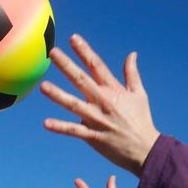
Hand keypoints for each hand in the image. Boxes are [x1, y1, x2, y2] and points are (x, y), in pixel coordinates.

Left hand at [40, 34, 160, 175]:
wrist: (145, 150)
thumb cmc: (141, 120)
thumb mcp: (139, 94)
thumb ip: (131, 73)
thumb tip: (132, 54)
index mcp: (113, 90)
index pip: (96, 66)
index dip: (84, 51)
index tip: (73, 38)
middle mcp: (103, 102)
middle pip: (81, 80)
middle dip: (67, 66)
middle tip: (53, 53)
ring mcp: (96, 119)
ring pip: (73, 104)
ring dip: (57, 95)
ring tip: (42, 86)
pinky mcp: (93, 136)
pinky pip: (74, 131)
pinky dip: (60, 127)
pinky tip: (46, 123)